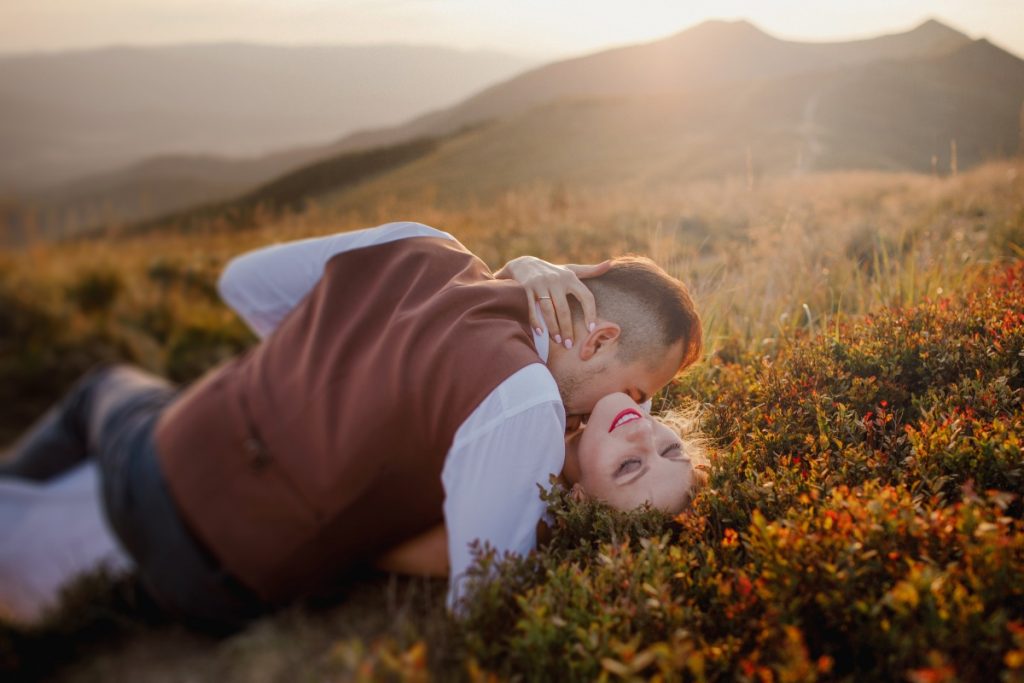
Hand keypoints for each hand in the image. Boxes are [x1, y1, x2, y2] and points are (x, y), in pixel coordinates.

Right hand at [494, 256, 610, 348]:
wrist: (525, 264)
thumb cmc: (554, 271)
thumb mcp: (571, 269)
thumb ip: (590, 270)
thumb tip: (611, 263)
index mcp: (570, 278)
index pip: (585, 296)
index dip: (590, 313)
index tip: (592, 329)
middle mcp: (557, 280)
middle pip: (564, 309)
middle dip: (567, 328)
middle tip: (569, 344)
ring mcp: (541, 283)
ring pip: (548, 310)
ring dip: (553, 328)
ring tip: (557, 341)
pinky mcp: (528, 287)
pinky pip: (533, 308)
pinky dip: (536, 321)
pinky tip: (540, 333)